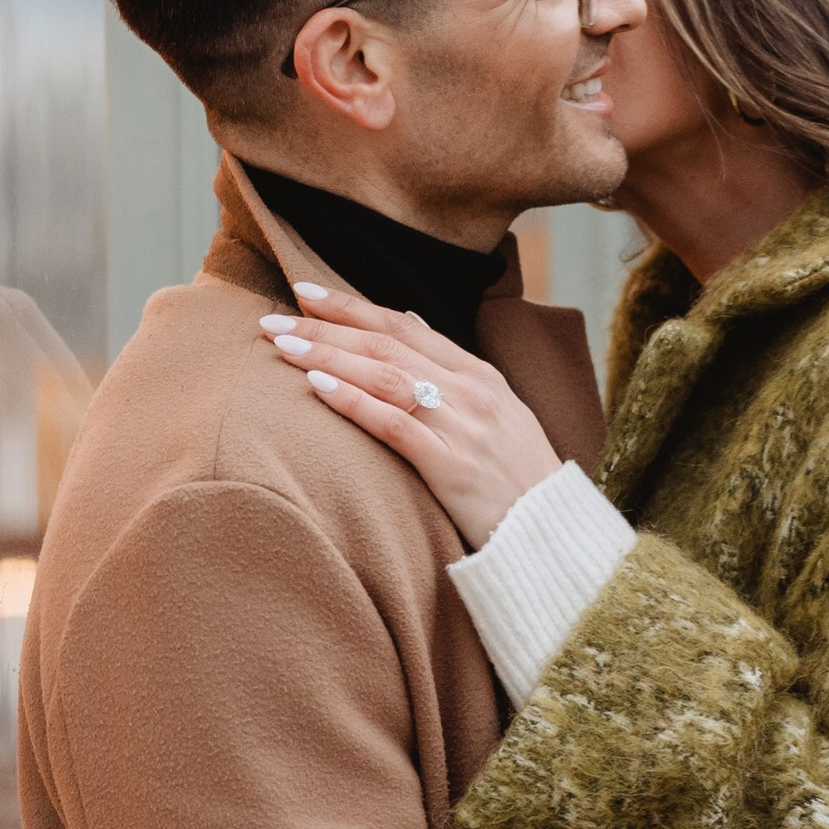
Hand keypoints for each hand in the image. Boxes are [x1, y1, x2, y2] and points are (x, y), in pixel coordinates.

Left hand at [259, 281, 562, 549]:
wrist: (554, 534)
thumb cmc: (519, 480)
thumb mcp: (498, 414)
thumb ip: (454, 373)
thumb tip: (413, 324)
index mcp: (480, 375)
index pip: (405, 326)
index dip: (352, 307)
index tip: (306, 293)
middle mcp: (470, 391)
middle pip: (386, 344)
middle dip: (326, 327)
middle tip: (273, 318)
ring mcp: (463, 426)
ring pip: (385, 375)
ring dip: (328, 356)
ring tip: (283, 345)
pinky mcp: (452, 467)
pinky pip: (395, 425)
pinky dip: (355, 402)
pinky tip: (319, 387)